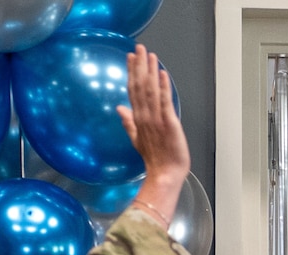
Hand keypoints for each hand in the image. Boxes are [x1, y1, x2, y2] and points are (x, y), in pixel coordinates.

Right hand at [118, 45, 189, 223]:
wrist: (164, 174)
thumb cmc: (154, 159)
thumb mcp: (137, 139)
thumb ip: (128, 122)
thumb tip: (119, 108)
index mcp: (137, 118)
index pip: (133, 90)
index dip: (132, 72)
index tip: (130, 57)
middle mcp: (145, 116)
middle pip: (140, 86)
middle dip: (140, 65)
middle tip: (140, 47)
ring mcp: (156, 119)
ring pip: (151, 90)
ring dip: (151, 71)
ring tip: (151, 55)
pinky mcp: (169, 123)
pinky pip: (165, 102)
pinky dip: (163, 87)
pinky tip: (162, 74)